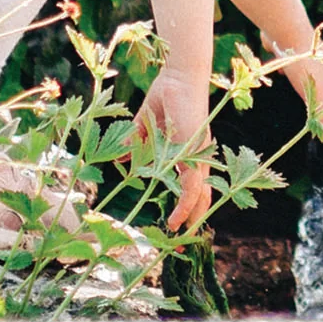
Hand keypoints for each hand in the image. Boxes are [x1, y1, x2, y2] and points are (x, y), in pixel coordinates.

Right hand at [134, 66, 213, 231]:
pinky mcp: (194, 153)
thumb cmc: (166, 94)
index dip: (188, 208)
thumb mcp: (146, 125)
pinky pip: (191, 188)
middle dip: (193, 224)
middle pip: (202, 198)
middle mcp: (198, 158)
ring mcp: (199, 156)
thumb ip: (136, 142)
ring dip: (189, 221)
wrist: (178, 74)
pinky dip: (184, 206)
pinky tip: (174, 222)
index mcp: (189, 153)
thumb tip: (120, 159)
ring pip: (200, 198)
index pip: (194, 187)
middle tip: (181, 247)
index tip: (175, 228)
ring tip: (177, 241)